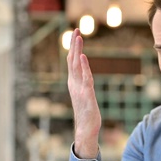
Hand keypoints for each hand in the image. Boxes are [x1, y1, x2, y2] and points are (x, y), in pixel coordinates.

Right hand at [67, 28, 100, 158]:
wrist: (86, 131)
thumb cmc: (87, 115)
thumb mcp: (85, 97)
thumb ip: (83, 86)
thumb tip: (85, 78)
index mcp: (74, 84)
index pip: (72, 62)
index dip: (73, 48)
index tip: (74, 35)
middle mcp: (74, 84)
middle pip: (73, 60)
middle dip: (74, 45)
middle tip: (75, 29)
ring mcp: (79, 89)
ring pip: (77, 66)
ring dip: (78, 51)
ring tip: (78, 37)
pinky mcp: (86, 95)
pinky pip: (85, 78)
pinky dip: (84, 67)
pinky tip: (83, 57)